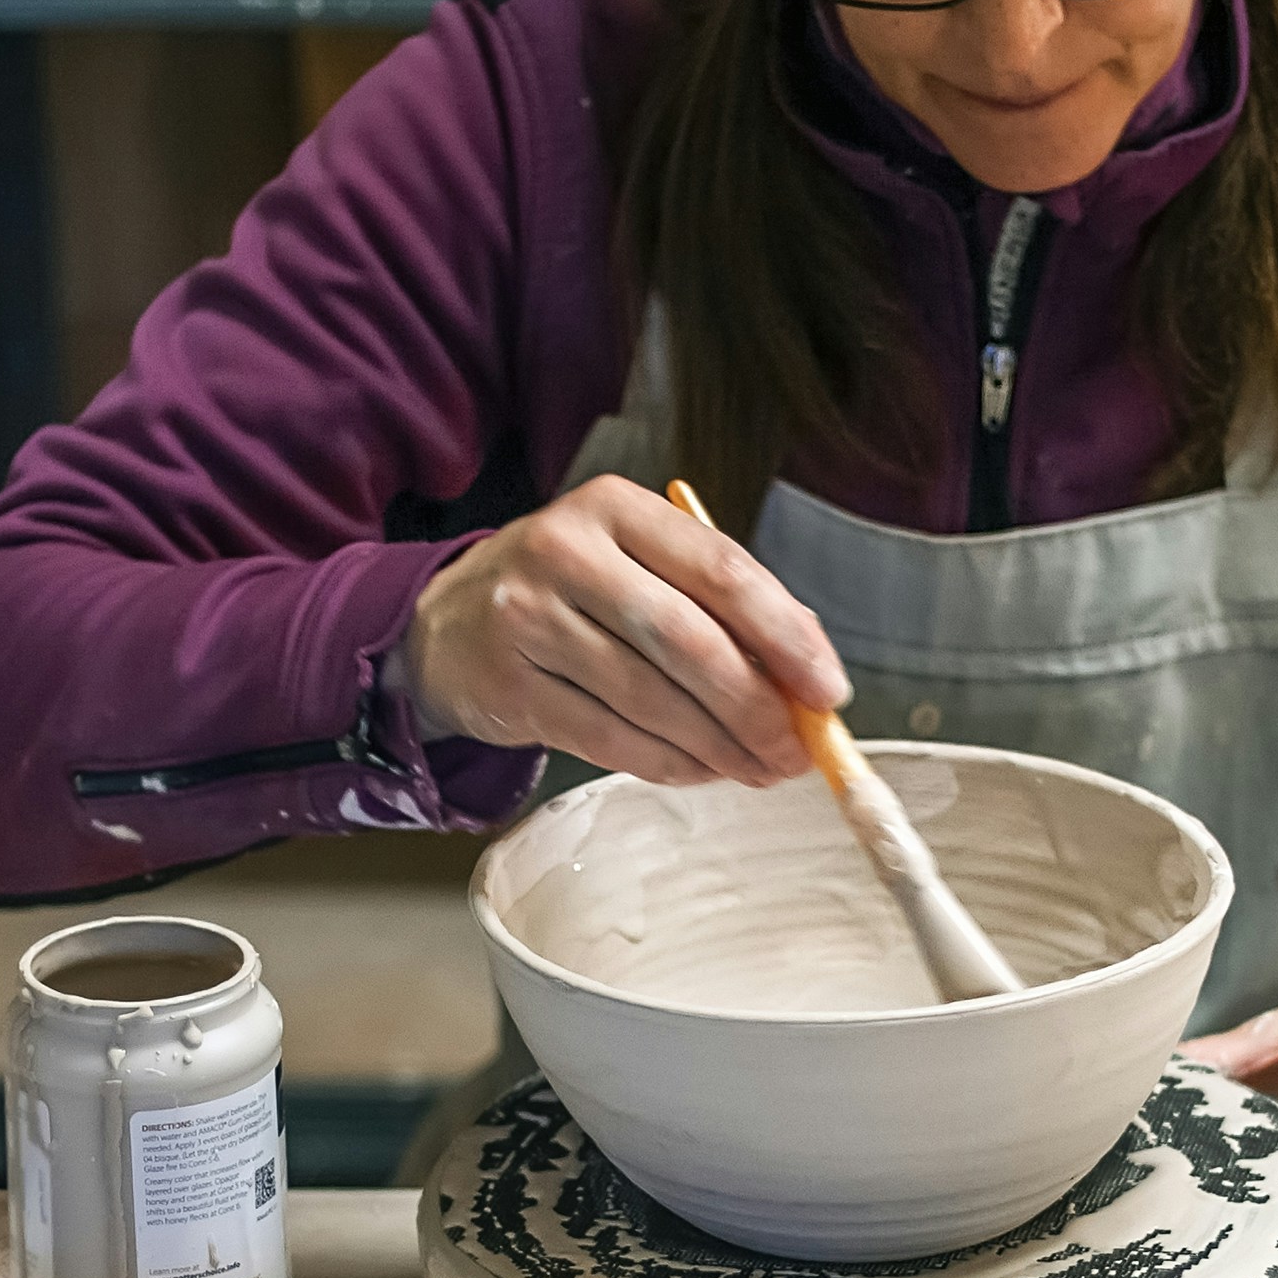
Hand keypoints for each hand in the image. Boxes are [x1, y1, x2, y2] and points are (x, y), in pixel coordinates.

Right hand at [392, 477, 852, 785]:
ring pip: (651, 700)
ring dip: (719, 747)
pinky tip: (702, 769)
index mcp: (616, 508)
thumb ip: (719, 604)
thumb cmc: (571, 591)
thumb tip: (806, 677)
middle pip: (688, 641)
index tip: (827, 689)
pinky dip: (670, 764)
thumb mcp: (638, 563)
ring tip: (758, 767)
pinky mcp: (511, 686)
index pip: (722, 570)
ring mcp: (529, 619)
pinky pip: (610, 740)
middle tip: (797, 749)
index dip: (786, 636)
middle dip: (757, 707)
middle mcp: (566, 553)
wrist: (450, 622)